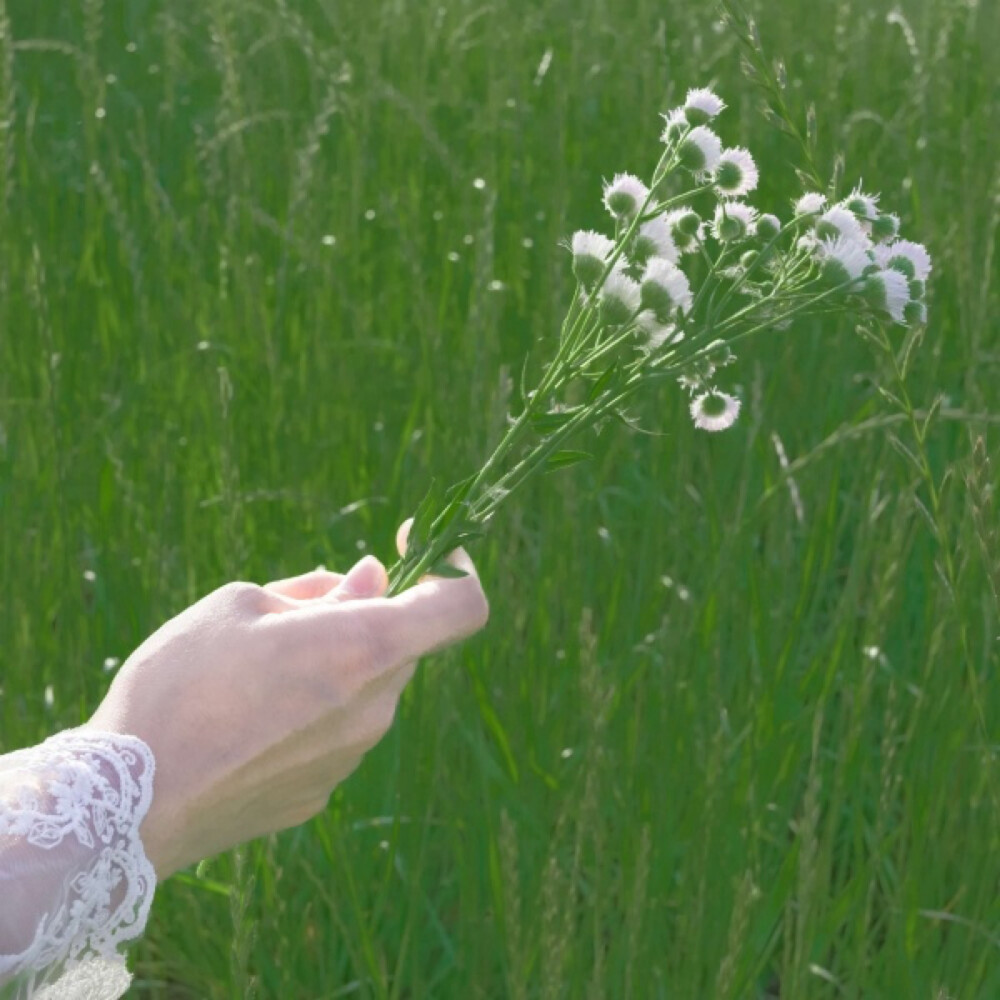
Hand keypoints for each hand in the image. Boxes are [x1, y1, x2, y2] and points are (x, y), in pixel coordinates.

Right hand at [81, 520, 487, 879]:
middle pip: (398, 643)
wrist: (126, 805)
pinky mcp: (319, 793)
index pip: (462, 606)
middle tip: (289, 613)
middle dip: (362, 616)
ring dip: (331, 663)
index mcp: (365, 648)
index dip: (452, 567)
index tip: (411, 544)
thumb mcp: (242, 604)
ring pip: (364, 687)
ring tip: (249, 671)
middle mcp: (375, 708)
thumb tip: (372, 579)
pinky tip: (242, 720)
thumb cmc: (180, 685)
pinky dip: (309, 710)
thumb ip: (323, 591)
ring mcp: (351, 758)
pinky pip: (334, 732)